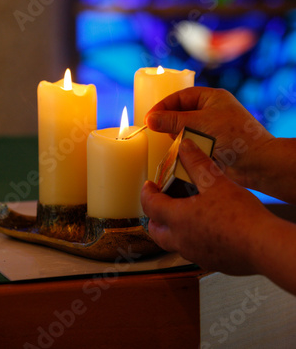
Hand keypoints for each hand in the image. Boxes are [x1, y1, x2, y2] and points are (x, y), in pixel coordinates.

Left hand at [141, 139, 272, 274]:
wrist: (263, 245)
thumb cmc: (239, 215)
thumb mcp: (216, 181)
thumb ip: (197, 163)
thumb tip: (185, 146)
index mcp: (177, 218)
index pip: (150, 206)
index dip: (147, 193)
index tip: (149, 186)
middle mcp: (181, 240)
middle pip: (155, 231)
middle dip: (154, 216)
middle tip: (161, 202)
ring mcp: (195, 254)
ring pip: (172, 243)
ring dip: (171, 230)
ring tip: (184, 215)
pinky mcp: (210, 263)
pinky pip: (192, 252)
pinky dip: (190, 240)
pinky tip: (206, 230)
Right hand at [145, 87, 273, 188]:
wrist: (258, 163)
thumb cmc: (234, 136)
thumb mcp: (200, 124)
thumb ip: (173, 120)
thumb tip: (149, 119)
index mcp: (211, 98)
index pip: (181, 96)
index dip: (163, 105)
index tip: (149, 118)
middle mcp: (211, 111)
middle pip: (181, 113)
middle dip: (170, 122)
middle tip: (158, 131)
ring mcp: (212, 129)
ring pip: (184, 130)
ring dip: (178, 137)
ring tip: (173, 143)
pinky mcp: (212, 146)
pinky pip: (191, 144)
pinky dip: (185, 148)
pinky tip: (179, 154)